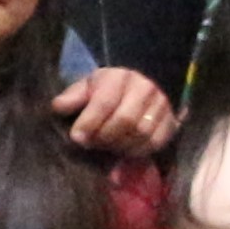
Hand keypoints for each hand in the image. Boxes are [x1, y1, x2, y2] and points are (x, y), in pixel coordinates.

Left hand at [58, 65, 180, 159]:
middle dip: (104, 137)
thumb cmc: (106, 89)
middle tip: (91, 144)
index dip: (89, 123)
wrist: (140, 85)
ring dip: (119, 146)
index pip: (104, 102)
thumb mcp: (86, 87)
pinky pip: (155, 143)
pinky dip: (137, 151)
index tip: (76, 137)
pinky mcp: (171, 122)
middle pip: (125, 121)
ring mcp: (161, 105)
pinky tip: (123, 150)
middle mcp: (144, 88)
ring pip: (141, 133)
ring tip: (106, 146)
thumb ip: (72, 97)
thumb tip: (58, 107)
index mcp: (119, 77)